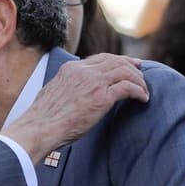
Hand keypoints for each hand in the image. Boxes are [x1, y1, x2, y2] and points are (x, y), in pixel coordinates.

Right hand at [1, 53, 148, 160]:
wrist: (41, 127)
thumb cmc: (43, 118)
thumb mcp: (53, 92)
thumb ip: (66, 87)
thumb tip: (72, 92)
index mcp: (71, 68)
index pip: (100, 58)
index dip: (116, 60)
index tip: (127, 64)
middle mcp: (83, 71)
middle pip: (115, 61)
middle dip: (131, 66)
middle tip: (142, 72)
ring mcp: (94, 83)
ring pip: (125, 72)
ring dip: (138, 80)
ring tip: (144, 90)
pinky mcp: (102, 98)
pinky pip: (128, 88)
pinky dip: (139, 91)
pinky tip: (143, 99)